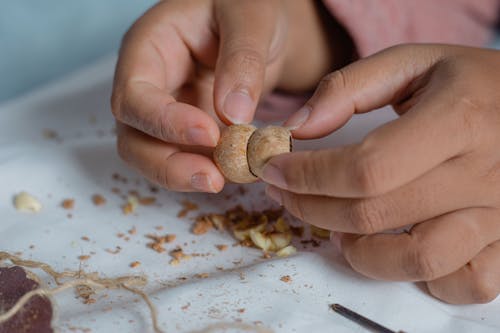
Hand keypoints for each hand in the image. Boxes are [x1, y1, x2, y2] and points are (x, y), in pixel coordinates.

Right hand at [111, 0, 348, 191]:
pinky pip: (185, 160)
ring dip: (186, 175)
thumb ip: (243, 58)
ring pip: (154, 157)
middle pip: (133, 137)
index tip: (209, 135)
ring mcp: (165, 112)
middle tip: (214, 179)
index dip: (164, 122)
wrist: (257, 27)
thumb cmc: (245, 8)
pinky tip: (235, 174)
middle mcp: (149, 85)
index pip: (134, 95)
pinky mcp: (186, 132)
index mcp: (149, 47)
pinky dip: (206, 171)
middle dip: (168, 164)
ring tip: (229, 179)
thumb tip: (234, 114)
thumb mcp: (250, 17)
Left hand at [262, 44, 499, 303]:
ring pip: (419, 260)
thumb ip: (348, 88)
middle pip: (375, 214)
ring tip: (339, 232)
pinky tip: (397, 251)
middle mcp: (483, 173)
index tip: (275, 170)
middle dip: (312, 208)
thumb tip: (297, 128)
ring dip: (362, 253)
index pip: (365, 167)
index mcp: (457, 119)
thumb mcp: (412, 63)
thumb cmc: (471, 82)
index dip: (308, 176)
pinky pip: (466, 282)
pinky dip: (423, 278)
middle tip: (288, 194)